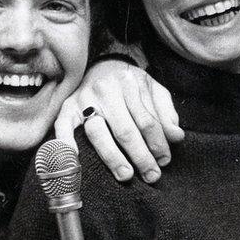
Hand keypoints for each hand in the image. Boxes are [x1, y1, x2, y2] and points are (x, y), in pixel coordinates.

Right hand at [55, 59, 183, 182]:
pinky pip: (62, 126)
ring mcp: (83, 99)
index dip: (158, 143)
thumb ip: (166, 113)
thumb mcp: (153, 90)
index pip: (147, 120)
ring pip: (98, 132)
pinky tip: (74, 161)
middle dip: (140, 155)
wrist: (101, 64)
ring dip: (113, 157)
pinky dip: (66, 143)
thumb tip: (176, 137)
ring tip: (126, 175)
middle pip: (125, 129)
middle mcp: (105, 90)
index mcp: (130, 84)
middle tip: (151, 176)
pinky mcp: (66, 107)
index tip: (165, 161)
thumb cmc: (131, 84)